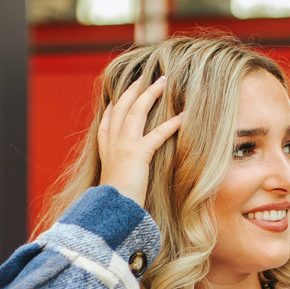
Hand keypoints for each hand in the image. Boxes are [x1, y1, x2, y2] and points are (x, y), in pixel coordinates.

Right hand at [97, 75, 183, 208]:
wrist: (112, 212)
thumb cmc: (116, 204)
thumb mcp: (116, 186)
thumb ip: (122, 177)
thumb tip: (129, 181)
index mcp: (106, 152)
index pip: (107, 123)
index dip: (113, 107)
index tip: (117, 97)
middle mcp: (113, 144)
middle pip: (122, 108)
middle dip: (133, 90)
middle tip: (145, 77)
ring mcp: (124, 146)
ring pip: (136, 111)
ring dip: (151, 94)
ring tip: (163, 81)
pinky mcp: (138, 153)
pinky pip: (157, 134)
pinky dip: (171, 124)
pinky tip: (183, 116)